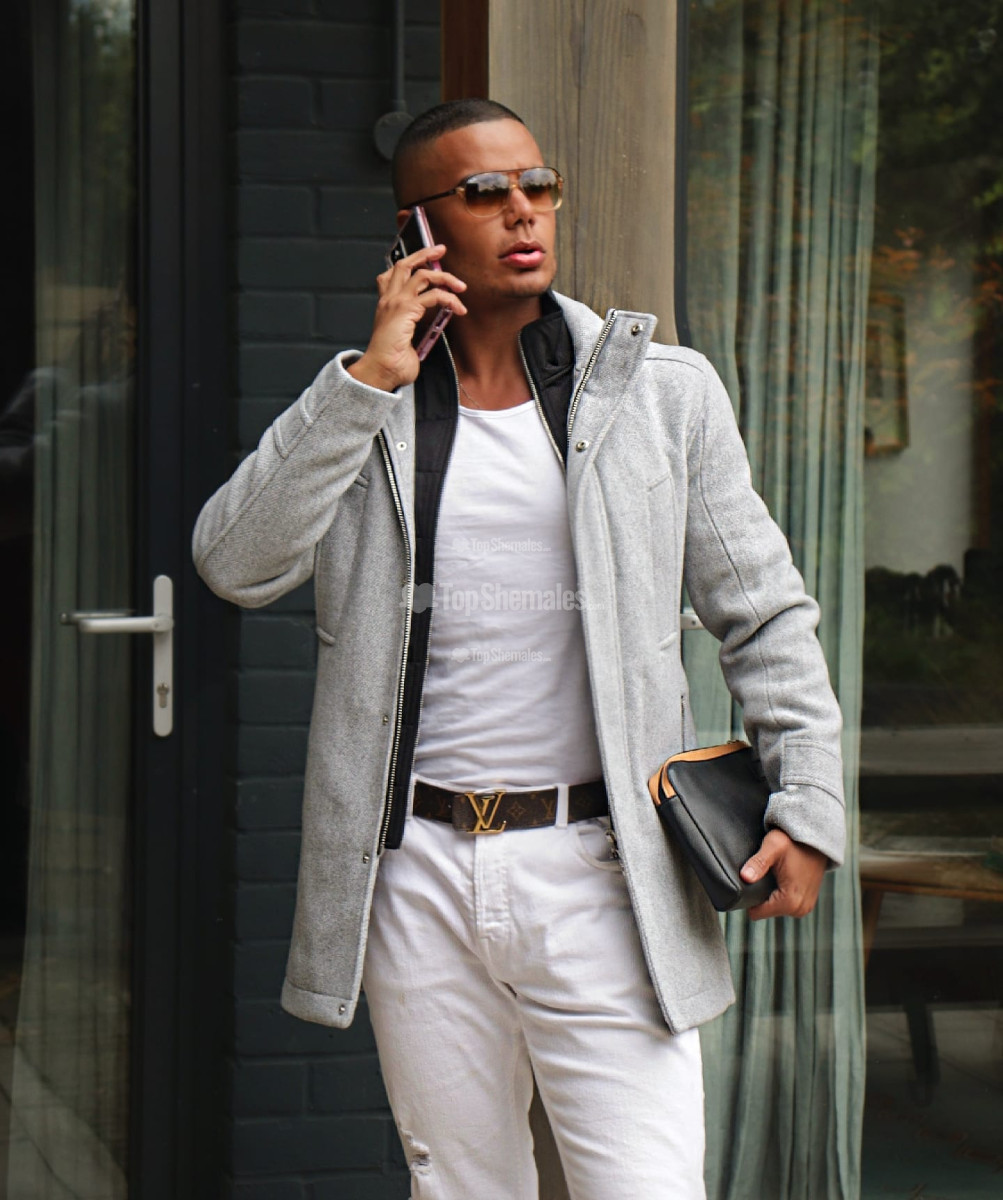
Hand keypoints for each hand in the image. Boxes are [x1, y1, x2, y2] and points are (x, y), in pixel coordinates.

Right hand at [347, 244, 466, 391]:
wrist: (381, 372)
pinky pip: (434, 295)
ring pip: (422, 274)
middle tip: (441, 250)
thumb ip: (416, 327)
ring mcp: (396, 302)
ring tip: (460, 285)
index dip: (408, 262)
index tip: (424, 259)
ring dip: (445, 276)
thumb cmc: (392, 362)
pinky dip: (450, 299)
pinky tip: (458, 308)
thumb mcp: (406, 339)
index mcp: (386, 305)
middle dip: (424, 253)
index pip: (391, 274)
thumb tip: (435, 324)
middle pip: (404, 265)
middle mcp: (389, 300)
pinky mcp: (406, 309)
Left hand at [741, 828, 826, 920]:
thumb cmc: (793, 841)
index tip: (753, 879)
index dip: (749, 896)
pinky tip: (781, 878)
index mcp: (790, 901)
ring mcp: (805, 908)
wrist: (815, 839)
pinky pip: (785, 905)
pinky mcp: (807, 903)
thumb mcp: (773, 846)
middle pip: (765, 911)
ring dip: (771, 894)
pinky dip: (780, 893)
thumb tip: (745, 877)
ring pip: (774, 908)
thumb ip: (758, 863)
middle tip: (765, 873)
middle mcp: (800, 909)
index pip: (756, 913)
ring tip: (774, 874)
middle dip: (761, 894)